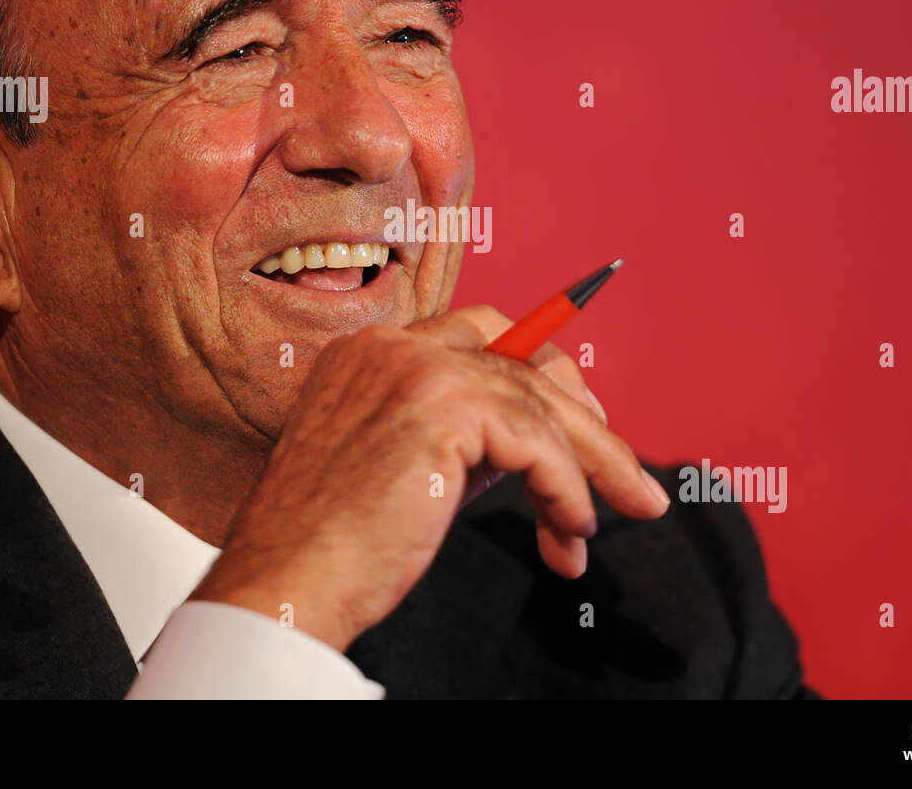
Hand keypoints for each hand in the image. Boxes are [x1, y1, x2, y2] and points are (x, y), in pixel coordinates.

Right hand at [190, 305, 669, 651]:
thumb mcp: (402, 466)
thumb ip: (461, 438)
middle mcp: (392, 346)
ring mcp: (417, 369)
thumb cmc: (332, 543)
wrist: (287, 580)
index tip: (584, 414)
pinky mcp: (443, 406)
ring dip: (586, 468)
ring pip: (538, 402)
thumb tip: (535, 446)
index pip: (483, 332)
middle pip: (521, 359)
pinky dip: (564, 490)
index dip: (540, 372)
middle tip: (624, 474)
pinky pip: (537, 443)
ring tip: (588, 527)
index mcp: (372, 351)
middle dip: (582, 420)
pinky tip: (568, 530)